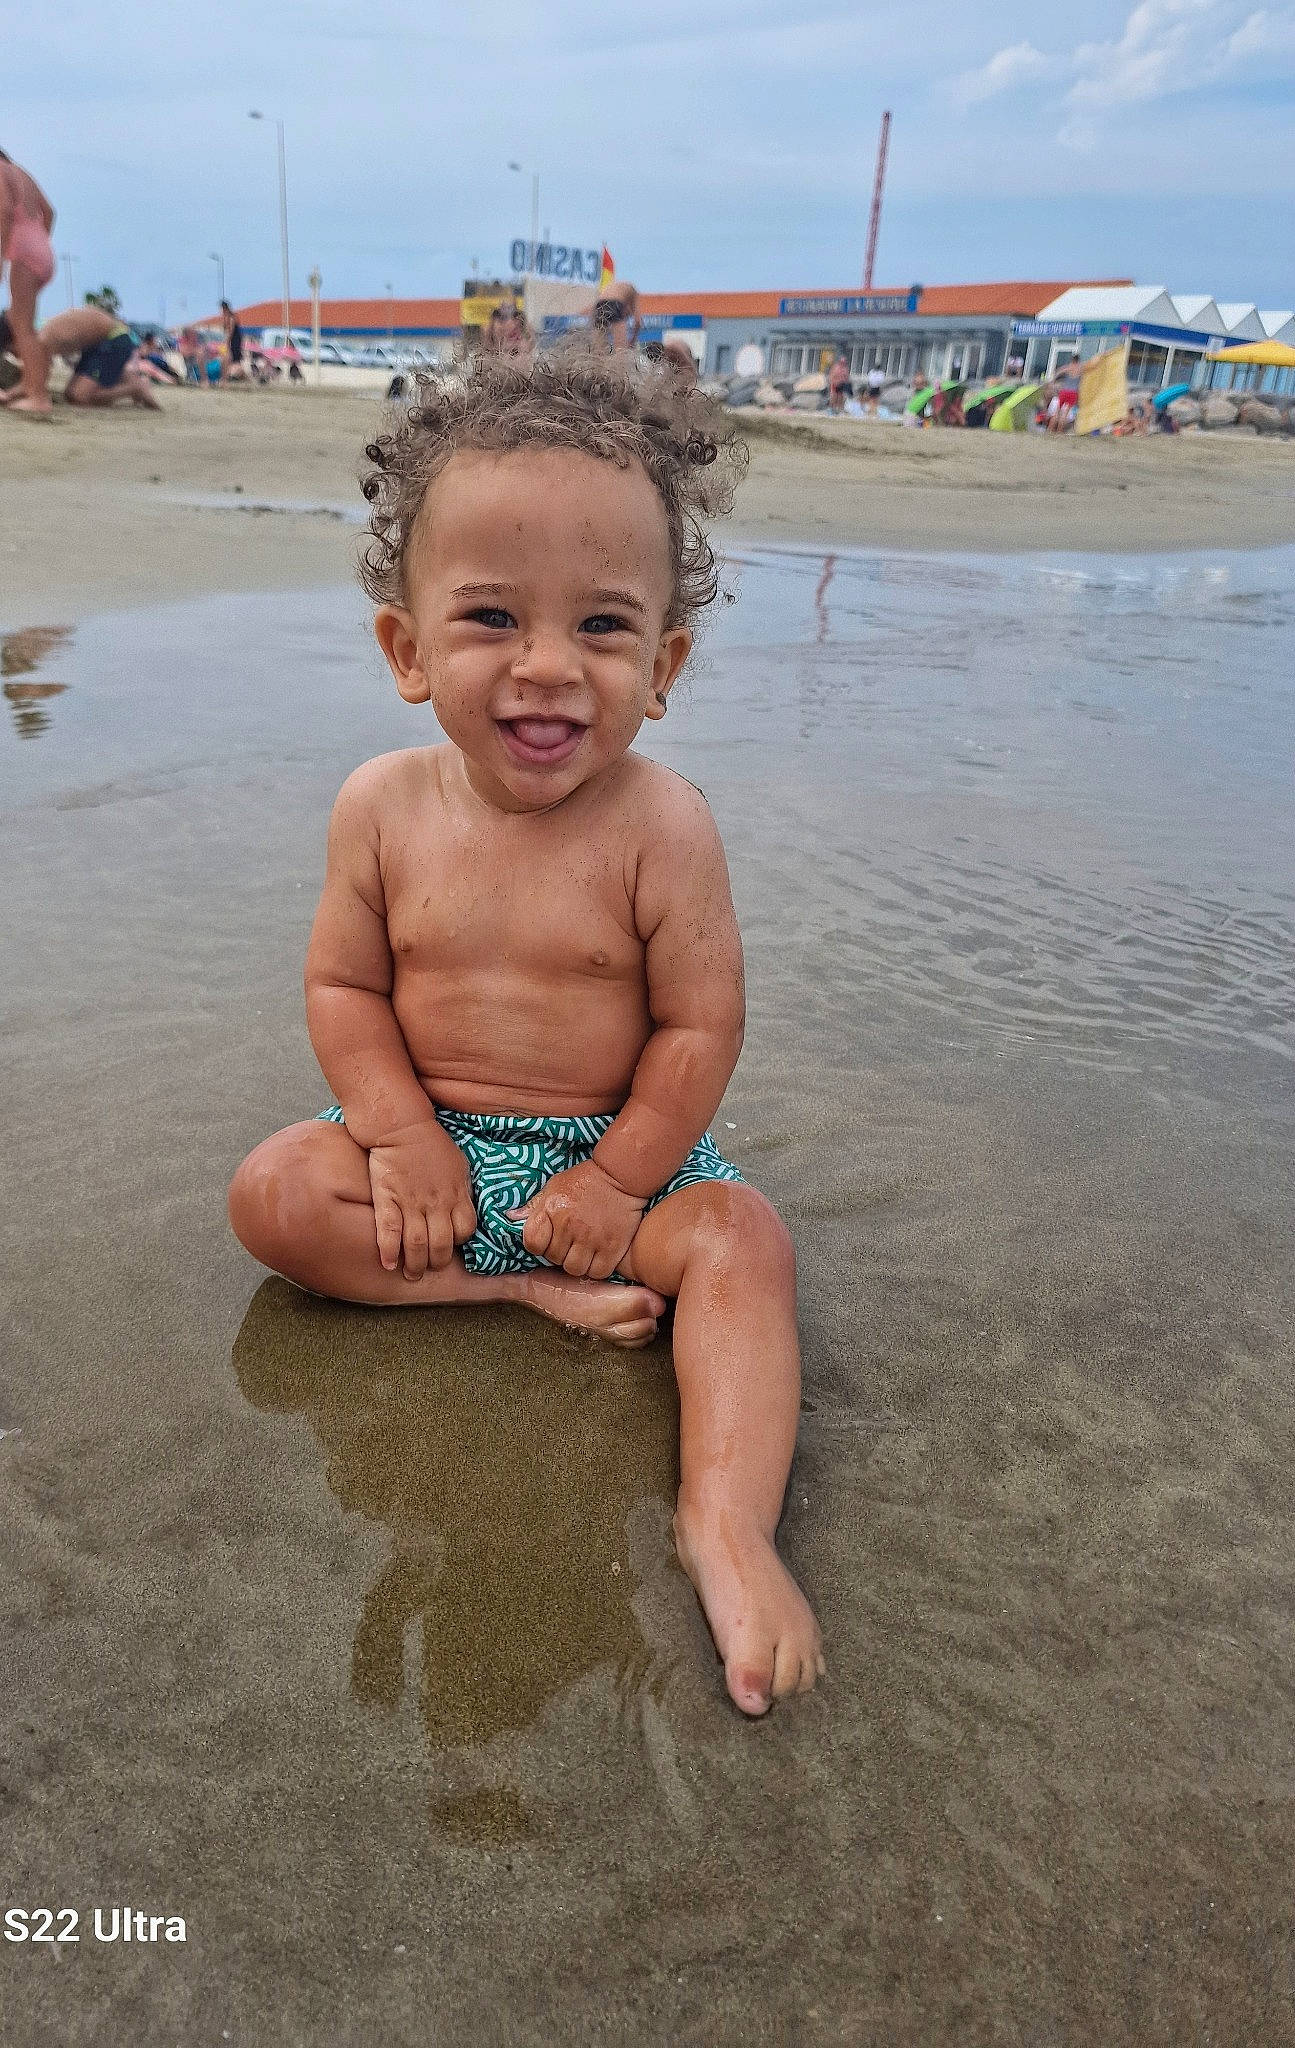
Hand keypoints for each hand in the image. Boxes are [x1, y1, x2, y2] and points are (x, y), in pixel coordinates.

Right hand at [366, 1121, 475, 1279]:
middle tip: (431, 1269)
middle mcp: (436, 1203)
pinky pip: (389, 1231)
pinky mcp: (388, 1199)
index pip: (465, 1230)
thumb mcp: (459, 1164)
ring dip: (415, 1265)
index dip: (459, 1242)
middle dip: (438, 1262)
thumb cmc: (431, 1143)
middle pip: (442, 1245)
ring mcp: (411, 1203)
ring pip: (417, 1244)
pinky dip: (389, 1251)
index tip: (452, 1245)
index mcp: (457, 1194)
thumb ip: (462, 1190)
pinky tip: (388, 1264)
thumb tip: (465, 1207)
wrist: (402, 1126)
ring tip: (412, 1274)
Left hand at [512, 1159, 646, 1279]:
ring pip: (575, 1269)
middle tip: (570, 1243)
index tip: (547, 1240)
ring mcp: (592, 1238)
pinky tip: (598, 1256)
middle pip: (554, 1259)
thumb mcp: (554, 1186)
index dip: (538, 1245)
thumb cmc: (585, 1181)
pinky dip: (596, 1268)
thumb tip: (511, 1217)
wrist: (620, 1175)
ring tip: (583, 1251)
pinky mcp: (613, 1246)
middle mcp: (570, 1226)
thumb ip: (534, 1206)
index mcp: (552, 1210)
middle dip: (559, 1253)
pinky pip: (598, 1272)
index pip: (532, 1242)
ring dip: (577, 1263)